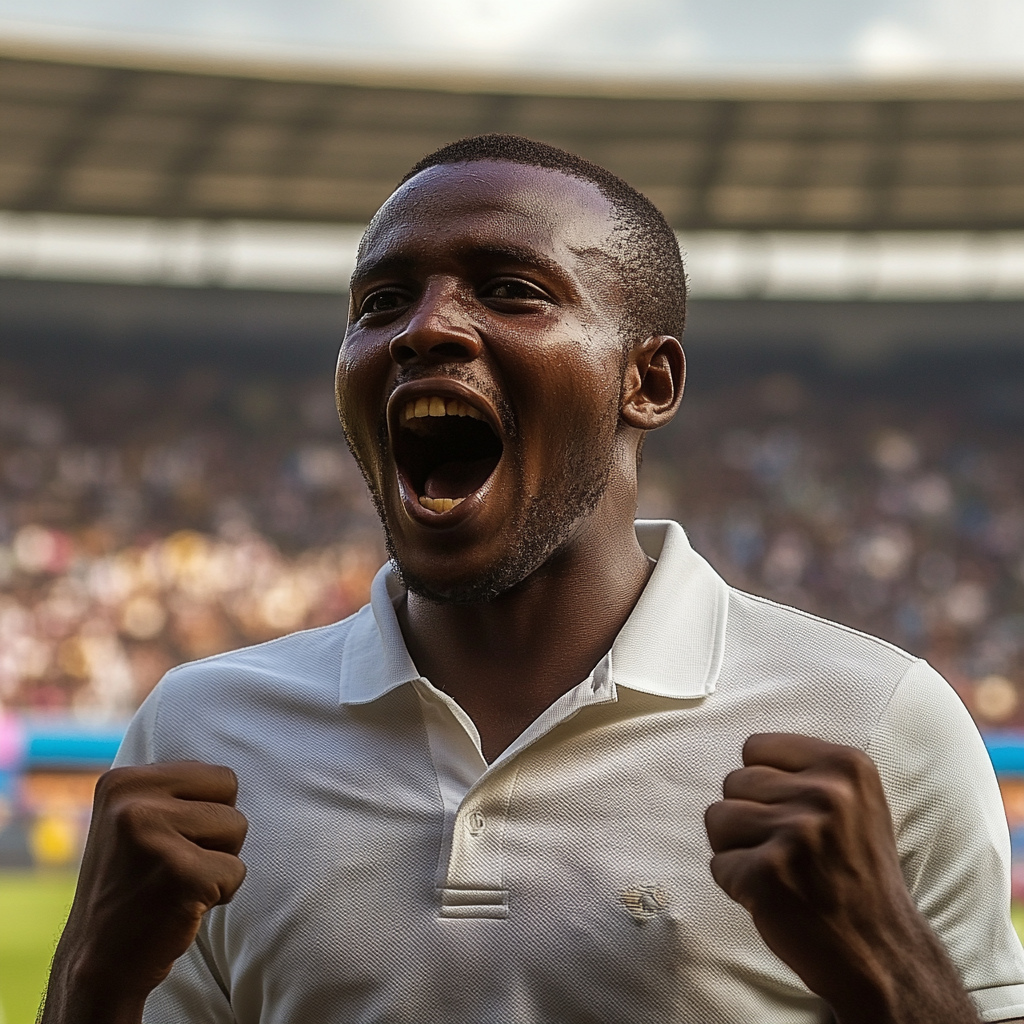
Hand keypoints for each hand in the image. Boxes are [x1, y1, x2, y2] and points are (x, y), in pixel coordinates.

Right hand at [42, 761, 247, 1023]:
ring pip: (237, 829)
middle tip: (179, 863)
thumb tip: (232, 735)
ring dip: (220, 863)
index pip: (217, 775)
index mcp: (123, 781)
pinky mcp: (178, 874)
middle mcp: (132, 802)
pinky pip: (236, 872)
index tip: (172, 842)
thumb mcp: (135, 819)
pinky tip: (183, 906)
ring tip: (178, 883)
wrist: (99, 960)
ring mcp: (153, 837)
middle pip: (231, 795)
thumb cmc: (134, 882)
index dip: (209, 813)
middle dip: (220, 832)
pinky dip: (221, 894)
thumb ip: (173, 787)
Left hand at [704, 734, 977, 1023]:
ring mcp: (796, 834)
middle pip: (734, 781)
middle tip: (787, 851)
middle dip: (748, 817)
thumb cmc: (857, 875)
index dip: (762, 783)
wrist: (885, 953)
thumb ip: (806, 771)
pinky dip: (736, 884)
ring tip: (778, 870)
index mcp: (846, 766)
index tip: (788, 812)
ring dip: (736, 848)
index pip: (756, 746)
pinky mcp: (768, 874)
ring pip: (717, 817)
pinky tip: (774, 897)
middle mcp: (825, 793)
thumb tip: (745, 756)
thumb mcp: (855, 803)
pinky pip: (718, 863)